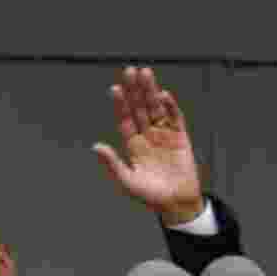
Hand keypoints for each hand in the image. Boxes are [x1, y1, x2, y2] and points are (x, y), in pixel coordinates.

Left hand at [92, 66, 203, 225]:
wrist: (177, 204)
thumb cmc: (151, 197)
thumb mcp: (128, 182)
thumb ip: (113, 164)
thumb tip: (96, 147)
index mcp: (133, 145)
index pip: (125, 120)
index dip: (121, 105)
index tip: (115, 89)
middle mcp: (147, 136)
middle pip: (140, 108)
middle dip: (135, 90)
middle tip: (130, 71)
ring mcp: (164, 135)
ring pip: (156, 108)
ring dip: (150, 91)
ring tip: (145, 73)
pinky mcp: (180, 137)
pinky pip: (174, 117)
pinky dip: (170, 106)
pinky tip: (163, 95)